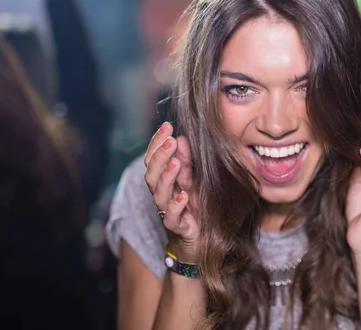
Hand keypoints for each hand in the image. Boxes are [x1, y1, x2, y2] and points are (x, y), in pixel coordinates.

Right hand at [144, 122, 199, 262]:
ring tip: (176, 163)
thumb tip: (182, 138)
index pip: (154, 159)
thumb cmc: (194, 209)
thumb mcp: (193, 182)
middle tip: (171, 141)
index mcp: (164, 181)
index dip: (157, 143)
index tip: (166, 126)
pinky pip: (171, 217)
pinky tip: (183, 196)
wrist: (198, 243)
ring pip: (159, 194)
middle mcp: (162, 195)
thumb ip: (186, 162)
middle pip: (152, 174)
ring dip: (167, 177)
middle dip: (160, 156)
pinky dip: (176, 206)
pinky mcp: (177, 228)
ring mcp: (167, 212)